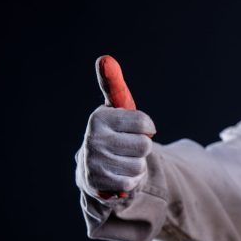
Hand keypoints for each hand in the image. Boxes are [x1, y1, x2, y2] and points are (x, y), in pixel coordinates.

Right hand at [75, 55, 155, 201]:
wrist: (93, 171)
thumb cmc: (112, 136)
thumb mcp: (115, 112)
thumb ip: (114, 87)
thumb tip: (105, 58)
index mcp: (100, 117)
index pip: (144, 123)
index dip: (147, 128)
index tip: (139, 129)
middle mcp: (93, 137)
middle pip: (144, 145)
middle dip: (141, 149)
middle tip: (127, 149)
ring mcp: (95, 161)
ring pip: (139, 165)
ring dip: (136, 167)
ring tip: (122, 163)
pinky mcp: (99, 182)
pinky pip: (132, 182)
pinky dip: (130, 181)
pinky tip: (119, 176)